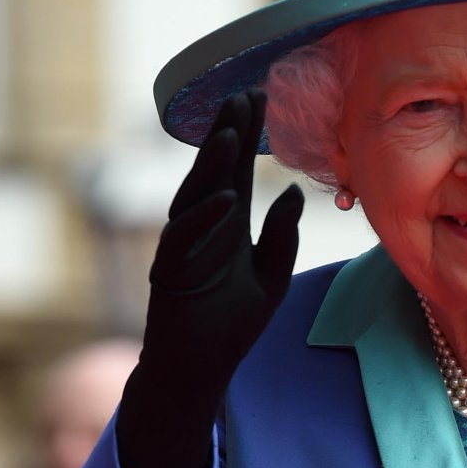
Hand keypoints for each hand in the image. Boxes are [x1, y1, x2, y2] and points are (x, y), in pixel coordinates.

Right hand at [144, 88, 303, 387]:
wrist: (200, 371)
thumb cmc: (233, 323)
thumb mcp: (271, 277)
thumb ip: (283, 236)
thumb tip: (296, 191)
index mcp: (228, 225)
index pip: (239, 171)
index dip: (248, 135)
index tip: (260, 96)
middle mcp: (203, 229)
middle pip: (216, 174)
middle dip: (228, 135)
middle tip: (244, 96)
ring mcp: (183, 249)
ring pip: (196, 197)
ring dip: (212, 167)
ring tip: (230, 133)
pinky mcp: (169, 276)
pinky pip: (184, 241)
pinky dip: (204, 219)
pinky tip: (224, 197)